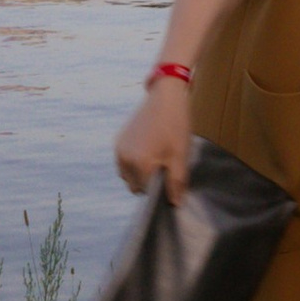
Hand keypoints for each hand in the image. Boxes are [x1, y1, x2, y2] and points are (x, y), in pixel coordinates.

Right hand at [115, 79, 193, 205]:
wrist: (165, 96)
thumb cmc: (175, 125)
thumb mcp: (180, 156)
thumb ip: (176, 183)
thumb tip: (174, 204)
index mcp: (140, 165)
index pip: (145, 192)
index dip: (157, 188)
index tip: (167, 177)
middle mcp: (125, 160)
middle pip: (134, 185)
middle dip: (147, 181)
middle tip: (163, 165)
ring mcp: (119, 149)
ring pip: (127, 174)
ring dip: (139, 172)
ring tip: (156, 155)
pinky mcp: (118, 140)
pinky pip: (124, 161)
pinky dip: (134, 160)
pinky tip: (148, 146)